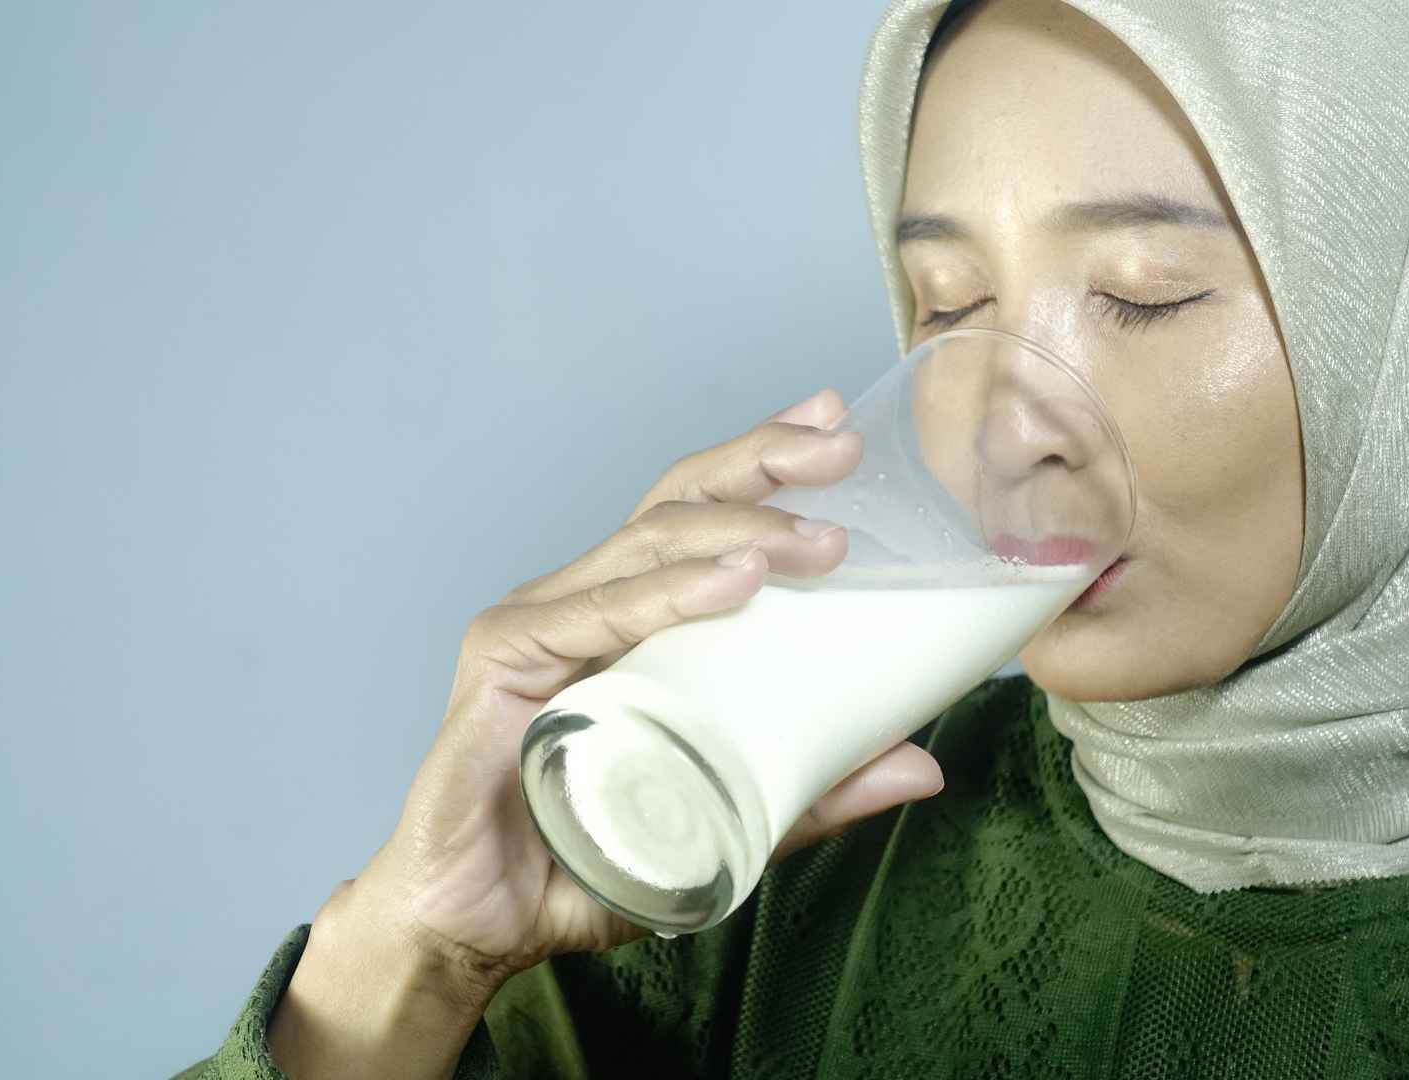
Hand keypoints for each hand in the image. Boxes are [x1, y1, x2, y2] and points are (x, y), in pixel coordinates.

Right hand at [268, 390, 944, 1077]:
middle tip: (844, 449)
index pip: (703, 518)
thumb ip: (812, 789)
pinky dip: (668, 593)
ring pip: (647, 544)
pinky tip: (736, 583)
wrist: (483, 924)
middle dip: (764, 464)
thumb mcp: (728, 821)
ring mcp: (541, 622)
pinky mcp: (503, 658)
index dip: (765, 465)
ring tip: (821, 542)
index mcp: (634, 622)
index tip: (838, 427)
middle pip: (679, 504)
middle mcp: (587, 604)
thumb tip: (925, 765)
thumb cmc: (588, 860)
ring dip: (743, 531)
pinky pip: (596, 613)